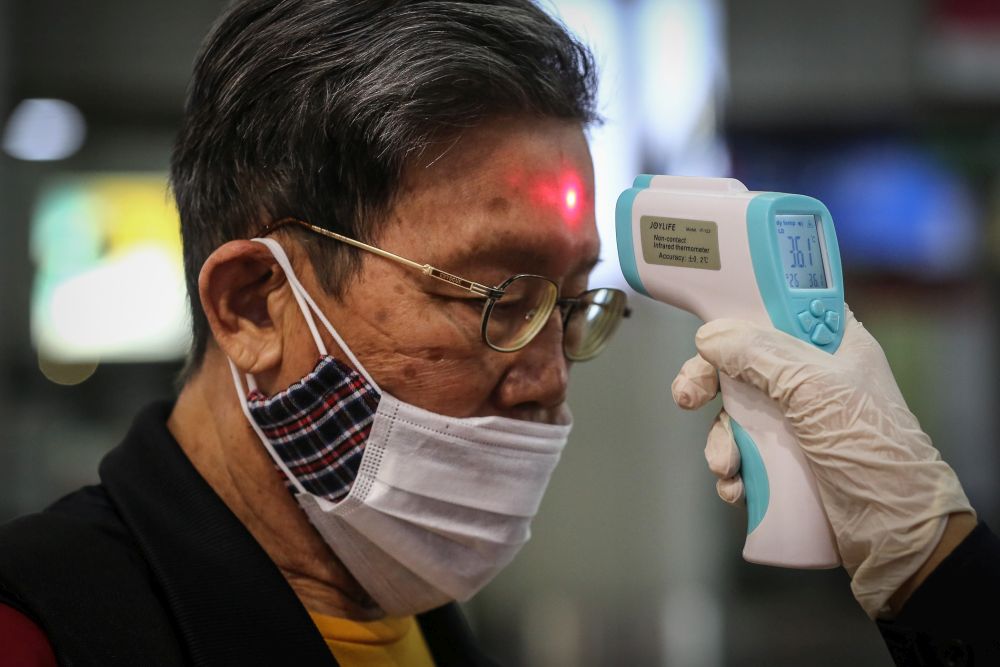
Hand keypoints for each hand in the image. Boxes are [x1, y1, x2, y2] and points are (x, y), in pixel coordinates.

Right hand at [670, 307, 974, 617]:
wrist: (898, 538)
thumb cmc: (877, 455)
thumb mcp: (817, 391)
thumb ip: (761, 356)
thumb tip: (710, 336)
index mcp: (833, 346)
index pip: (777, 312)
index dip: (739, 317)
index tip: (707, 332)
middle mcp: (813, 379)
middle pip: (741, 363)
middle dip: (708, 383)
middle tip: (686, 397)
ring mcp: (798, 423)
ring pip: (735, 414)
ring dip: (720, 439)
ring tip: (725, 467)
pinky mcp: (787, 463)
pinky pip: (742, 454)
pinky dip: (732, 470)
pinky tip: (737, 488)